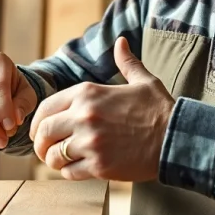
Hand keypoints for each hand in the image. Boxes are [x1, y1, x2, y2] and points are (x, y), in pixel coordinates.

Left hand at [29, 37, 174, 181]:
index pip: (46, 107)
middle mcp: (84, 116)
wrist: (176, 139)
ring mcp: (90, 142)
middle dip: (40, 143)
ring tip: (60, 160)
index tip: (41, 129)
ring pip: (53, 155)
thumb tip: (121, 42)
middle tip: (45, 149)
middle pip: (44, 132)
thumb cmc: (160, 110)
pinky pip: (68, 172)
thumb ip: (126, 62)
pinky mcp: (99, 166)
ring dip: (53, 160)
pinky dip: (68, 172)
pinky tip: (76, 169)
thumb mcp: (143, 80)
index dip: (38, 121)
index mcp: (88, 93)